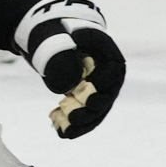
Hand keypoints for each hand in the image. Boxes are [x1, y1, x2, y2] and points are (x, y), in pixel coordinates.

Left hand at [15, 0, 123, 136]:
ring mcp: (99, 90)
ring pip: (95, 111)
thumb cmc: (59, 33)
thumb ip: (63, 56)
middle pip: (105, 97)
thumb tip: (67, 84)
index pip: (112, 74)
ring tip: (65, 130)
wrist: (53, 37)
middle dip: (89, 110)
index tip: (83, 87)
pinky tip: (61, 133)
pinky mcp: (86, 99)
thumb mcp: (60, 38)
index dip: (100, 83)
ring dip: (82, 123)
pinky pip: (85, 115)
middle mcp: (109, 77)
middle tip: (73, 117)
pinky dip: (75, 126)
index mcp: (109, 57)